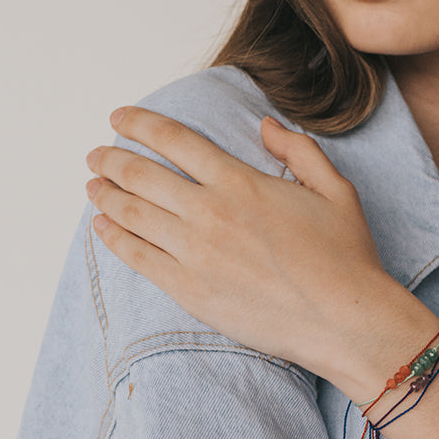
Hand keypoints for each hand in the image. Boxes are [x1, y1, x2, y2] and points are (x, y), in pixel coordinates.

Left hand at [85, 107, 414, 386]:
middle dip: (112, 160)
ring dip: (106, 196)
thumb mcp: (335, 189)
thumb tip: (265, 126)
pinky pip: (139, 259)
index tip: (120, 118)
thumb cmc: (346, 256)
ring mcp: (196, 254)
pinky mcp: (190, 291)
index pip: (175, 141)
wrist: (344, 320)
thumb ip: (299, 150)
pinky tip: (102, 228)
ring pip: (133, 215)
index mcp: (241, 182)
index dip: (141, 124)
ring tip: (92, 186)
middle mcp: (211, 213)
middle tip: (96, 155)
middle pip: (142, 176)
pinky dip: (115, 240)